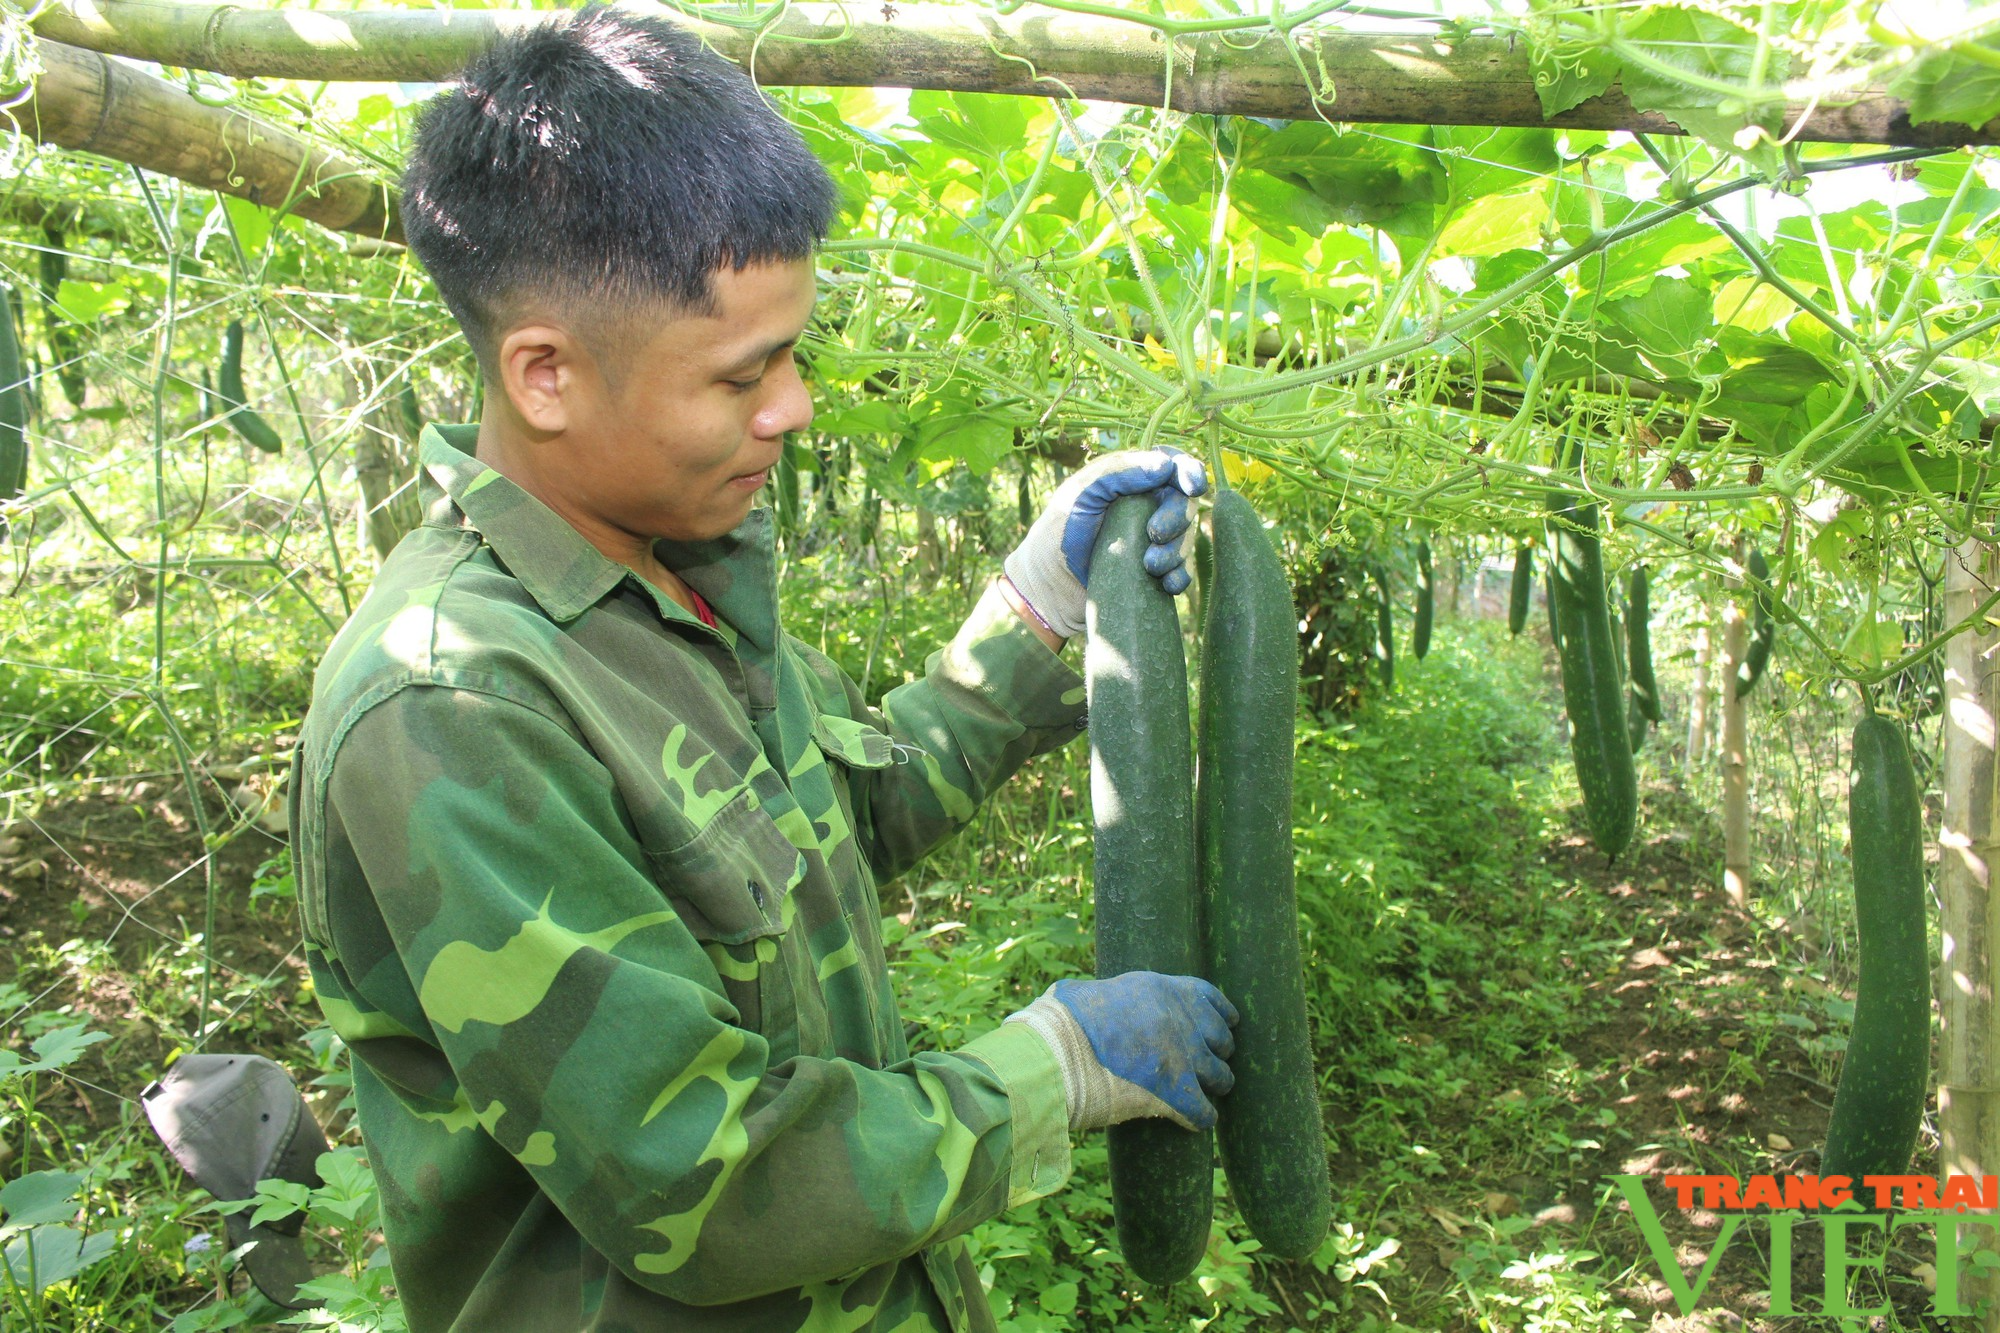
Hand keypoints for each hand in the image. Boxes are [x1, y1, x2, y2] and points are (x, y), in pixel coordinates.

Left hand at [1003, 448, 1207, 639]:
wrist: (1047, 588)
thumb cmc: (1057, 533)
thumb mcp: (1081, 493)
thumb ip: (1119, 472)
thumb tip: (1164, 465)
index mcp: (1130, 481)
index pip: (1172, 466)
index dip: (1189, 471)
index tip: (1193, 487)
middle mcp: (1146, 508)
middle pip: (1185, 503)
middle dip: (1178, 517)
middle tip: (1154, 533)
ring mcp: (1152, 541)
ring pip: (1186, 539)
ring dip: (1176, 551)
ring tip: (1149, 565)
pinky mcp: (1154, 573)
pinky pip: (1182, 572)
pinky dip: (1179, 576)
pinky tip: (1165, 583)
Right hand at [1004, 972, 1236, 1131]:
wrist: (1057, 1050)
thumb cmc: (1062, 1021)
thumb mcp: (1094, 993)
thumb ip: (1111, 998)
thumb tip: (1090, 1002)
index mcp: (1163, 988)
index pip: (1209, 998)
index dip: (1219, 1016)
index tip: (1224, 1026)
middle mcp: (1182, 1018)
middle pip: (1222, 1040)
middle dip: (1214, 1054)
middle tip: (1200, 1067)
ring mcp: (1184, 1055)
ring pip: (1221, 1077)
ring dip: (1211, 1087)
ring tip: (1199, 1095)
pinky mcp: (1178, 1090)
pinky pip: (1205, 1112)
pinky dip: (1199, 1119)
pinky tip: (1191, 1121)